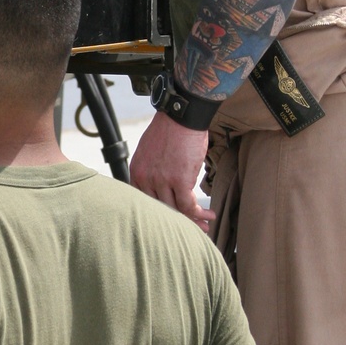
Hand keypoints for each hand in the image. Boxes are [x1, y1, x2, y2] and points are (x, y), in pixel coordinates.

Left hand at [130, 111, 214, 230]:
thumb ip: (151, 169)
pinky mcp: (179, 180)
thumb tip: (162, 186)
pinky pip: (188, 205)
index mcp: (137, 171)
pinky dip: (199, 213)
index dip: (159, 213)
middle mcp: (146, 179)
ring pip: (175, 210)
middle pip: (160, 209)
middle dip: (177, 221)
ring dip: (192, 220)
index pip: (144, 201)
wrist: (182, 115)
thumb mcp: (150, 150)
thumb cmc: (170, 129)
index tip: (170, 220)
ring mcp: (161, 181)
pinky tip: (208, 216)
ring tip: (204, 226)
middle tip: (189, 229)